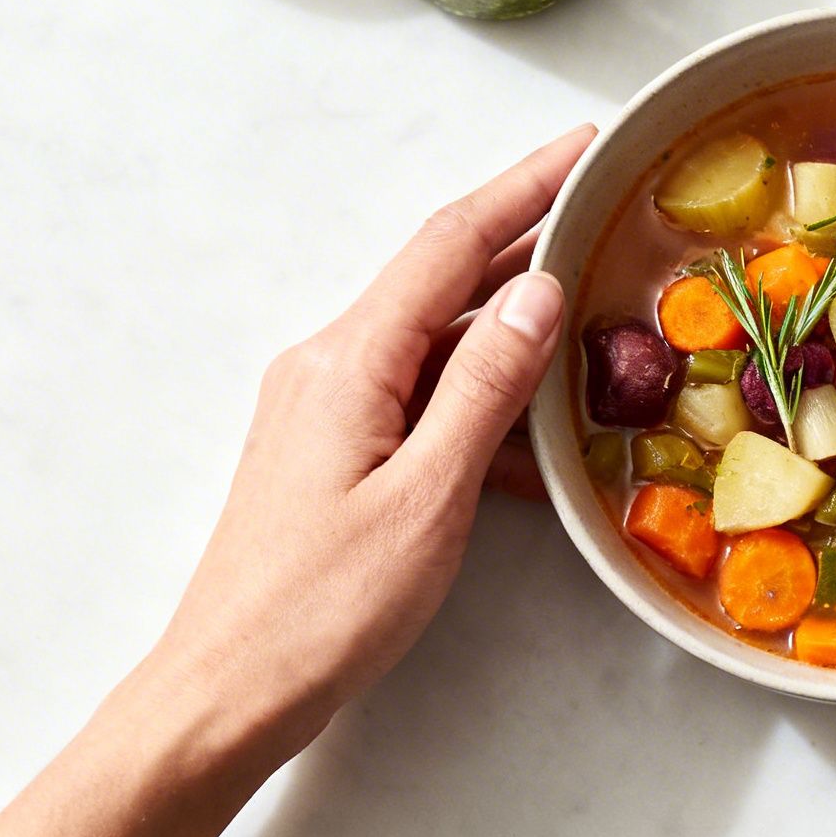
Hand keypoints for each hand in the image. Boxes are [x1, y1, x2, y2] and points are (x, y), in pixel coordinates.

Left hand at [0, 125, 595, 836]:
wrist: (230, 690)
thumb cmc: (322, 607)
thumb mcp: (428, 495)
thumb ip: (485, 386)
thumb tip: (535, 294)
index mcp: (350, 361)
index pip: (451, 244)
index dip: (525, 188)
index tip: (584, 147)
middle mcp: (331, 365)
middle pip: (444, 277)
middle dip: (527, 238)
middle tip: (605, 208)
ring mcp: (328, 406)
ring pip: (438, 336)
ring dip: (511, 320)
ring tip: (590, 309)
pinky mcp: (334, 448)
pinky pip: (421, 391)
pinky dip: (481, 392)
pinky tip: (532, 428)